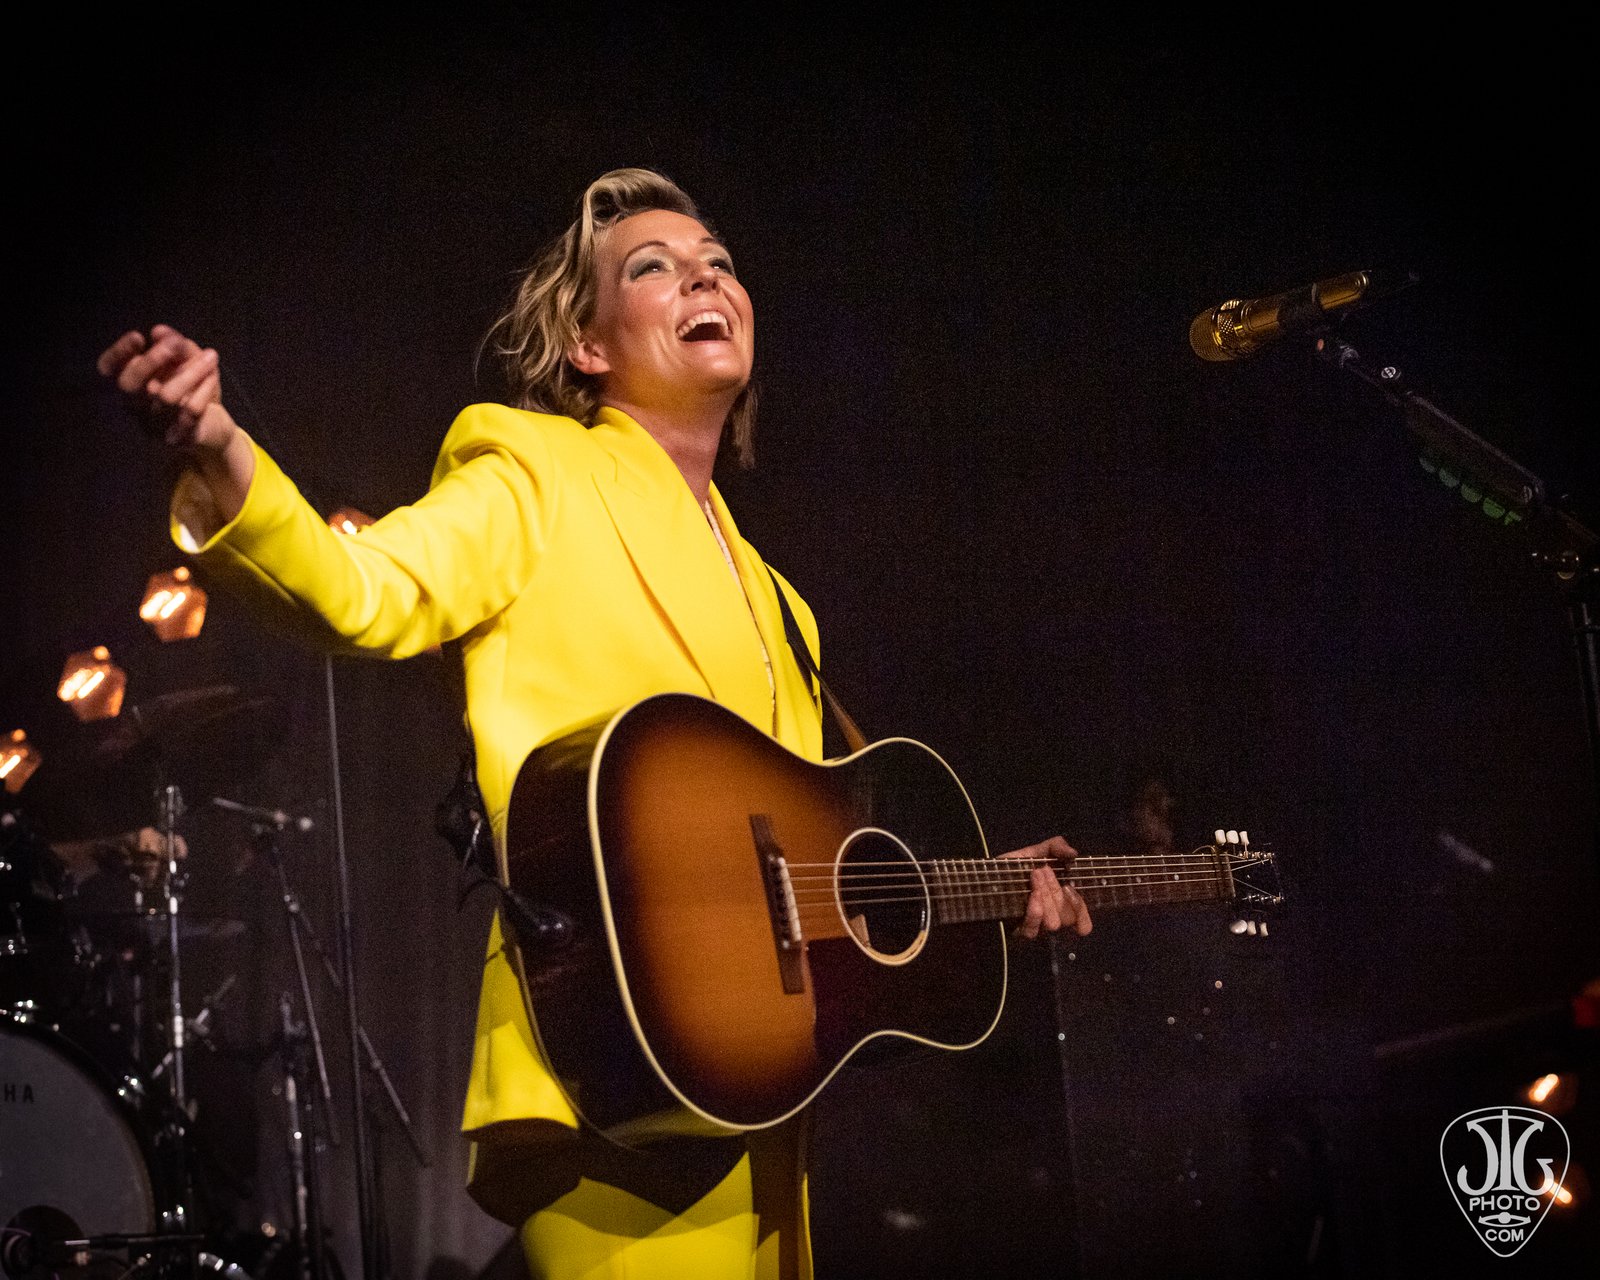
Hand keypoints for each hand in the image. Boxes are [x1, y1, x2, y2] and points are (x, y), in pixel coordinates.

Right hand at [97, 323, 253, 517]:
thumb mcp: (187, 362)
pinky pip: (191, 411)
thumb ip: (174, 344)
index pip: (108, 371)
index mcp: (132, 387)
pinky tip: (213, 377)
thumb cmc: (195, 391)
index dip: (117, 354)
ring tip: (211, 355)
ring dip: (191, 371)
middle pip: (129, 386)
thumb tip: (159, 331)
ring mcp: (156, 425)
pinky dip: (204, 389)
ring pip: (166, 396)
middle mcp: (136, 407)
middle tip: (175, 343)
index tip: (139, 337)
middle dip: (150, 360)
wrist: (216, 429)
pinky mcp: (181, 438)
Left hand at [999, 835, 1091, 939]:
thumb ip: (1055, 847)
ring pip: (1055, 924)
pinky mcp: (1017, 934)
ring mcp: (1034, 929)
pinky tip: (1032, 895)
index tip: (1070, 887)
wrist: (981, 879)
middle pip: (1068, 917)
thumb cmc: (1011, 869)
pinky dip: (1036, 911)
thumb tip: (1073, 853)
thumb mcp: (1033, 853)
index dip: (1081, 909)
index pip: (1082, 922)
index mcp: (1058, 904)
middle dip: (1056, 890)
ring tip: (1034, 877)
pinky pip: (1033, 931)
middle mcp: (1049, 920)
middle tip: (1041, 871)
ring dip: (1048, 897)